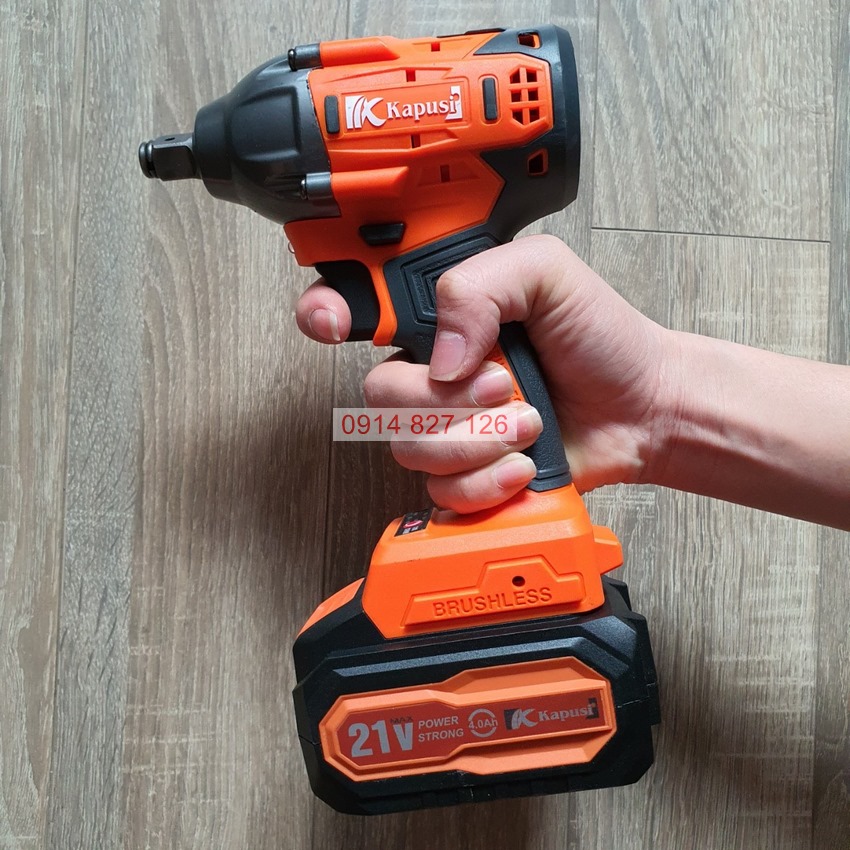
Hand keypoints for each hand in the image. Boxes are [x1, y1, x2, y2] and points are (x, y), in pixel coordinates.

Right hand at [296, 234, 670, 512]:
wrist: (641, 408)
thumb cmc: (600, 338)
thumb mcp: (546, 273)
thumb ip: (480, 285)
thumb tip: (441, 356)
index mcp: (442, 316)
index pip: (356, 308)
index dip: (327, 313)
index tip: (334, 323)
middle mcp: (434, 372)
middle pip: (378, 395)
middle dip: (446, 400)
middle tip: (505, 386)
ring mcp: (447, 426)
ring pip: (408, 447)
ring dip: (477, 440)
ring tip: (528, 423)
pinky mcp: (465, 474)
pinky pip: (440, 490)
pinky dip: (486, 482)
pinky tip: (520, 463)